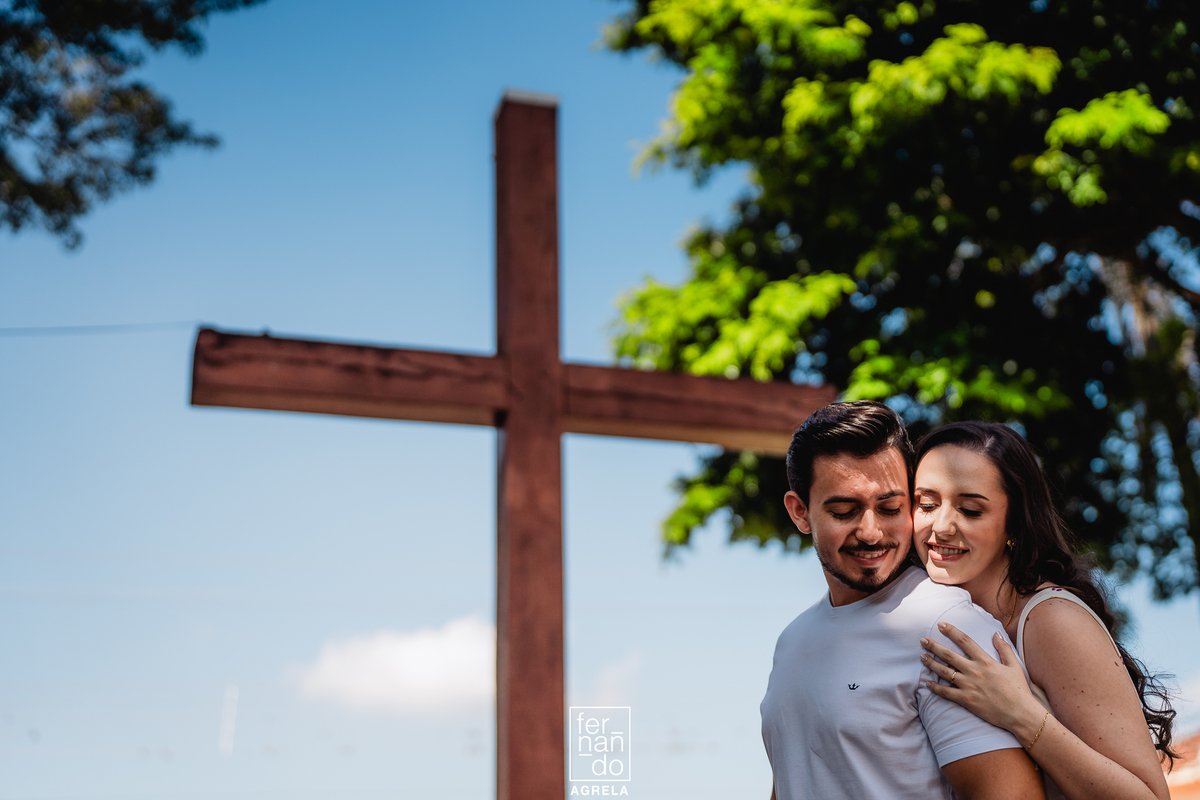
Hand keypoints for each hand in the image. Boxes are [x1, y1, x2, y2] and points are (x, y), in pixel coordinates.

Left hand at [920, 622, 1043, 734]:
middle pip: (948, 655)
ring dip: (931, 663)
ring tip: (922, 657)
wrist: (1020, 714)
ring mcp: (969, 686)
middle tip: (922, 640)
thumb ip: (1004, 648)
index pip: (965, 641)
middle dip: (933, 646)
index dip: (951, 631)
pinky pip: (946, 692)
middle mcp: (974, 671)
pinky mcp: (966, 700)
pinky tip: (927, 683)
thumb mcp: (1014, 666)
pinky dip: (935, 688)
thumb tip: (996, 633)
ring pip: (944, 672)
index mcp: (985, 661)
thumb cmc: (1018, 690)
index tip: (941, 625)